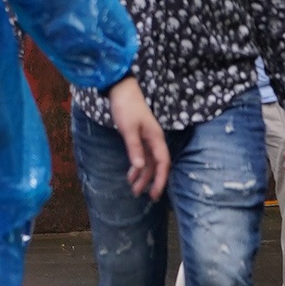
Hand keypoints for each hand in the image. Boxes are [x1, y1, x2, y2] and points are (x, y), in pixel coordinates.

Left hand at [108, 76, 168, 198]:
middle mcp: (154, 140)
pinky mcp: (139, 137)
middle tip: (144, 196)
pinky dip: (137, 166)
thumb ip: (134, 147)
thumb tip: (140, 167)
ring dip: (142, 175)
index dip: (161, 179)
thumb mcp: (128, 128)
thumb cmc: (126, 107)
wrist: (121, 89)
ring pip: (148, 162)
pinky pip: (142, 156)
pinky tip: (130, 175)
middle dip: (151, 181)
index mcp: (156, 138)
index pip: (163, 162)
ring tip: (134, 189)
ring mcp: (147, 139)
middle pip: (156, 165)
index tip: (156, 193)